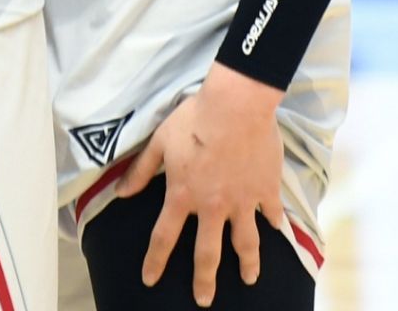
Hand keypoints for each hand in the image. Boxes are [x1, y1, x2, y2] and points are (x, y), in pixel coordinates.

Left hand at [114, 62, 284, 306]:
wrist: (235, 106)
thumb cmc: (194, 119)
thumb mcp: (160, 141)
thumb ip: (142, 170)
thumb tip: (121, 193)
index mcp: (183, 195)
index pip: (164, 237)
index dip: (155, 261)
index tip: (150, 280)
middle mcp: (212, 207)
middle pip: (207, 254)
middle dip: (204, 281)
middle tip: (204, 301)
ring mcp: (242, 201)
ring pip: (245, 243)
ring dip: (247, 264)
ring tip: (249, 278)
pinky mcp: (266, 190)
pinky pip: (272, 213)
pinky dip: (275, 222)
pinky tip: (276, 229)